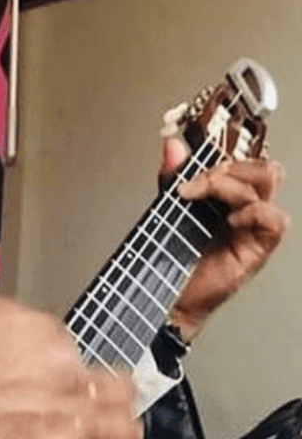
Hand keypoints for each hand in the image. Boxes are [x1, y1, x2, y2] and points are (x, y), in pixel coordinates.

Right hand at [0, 295, 142, 438]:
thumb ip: (12, 323)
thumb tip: (17, 330)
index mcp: (49, 338)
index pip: (74, 350)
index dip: (60, 364)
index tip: (48, 373)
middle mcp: (67, 379)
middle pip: (120, 388)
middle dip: (115, 395)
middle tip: (107, 402)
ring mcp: (66, 424)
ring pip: (126, 433)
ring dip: (118, 436)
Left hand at [162, 137, 289, 339]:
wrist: (165, 294)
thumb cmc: (169, 255)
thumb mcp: (166, 208)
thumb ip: (171, 177)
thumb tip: (172, 144)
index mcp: (225, 196)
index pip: (240, 160)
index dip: (219, 154)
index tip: (186, 161)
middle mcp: (243, 208)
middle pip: (261, 166)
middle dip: (226, 165)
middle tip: (194, 183)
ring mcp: (252, 226)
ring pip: (269, 181)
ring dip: (232, 182)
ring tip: (202, 195)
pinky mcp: (257, 247)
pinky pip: (274, 220)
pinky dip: (252, 211)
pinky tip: (229, 220)